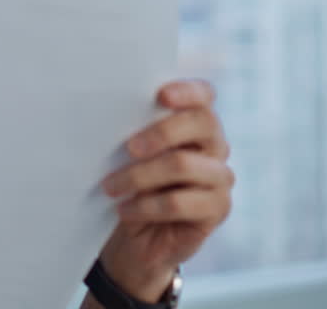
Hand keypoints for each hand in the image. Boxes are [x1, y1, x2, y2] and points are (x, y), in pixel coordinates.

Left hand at [98, 80, 233, 301]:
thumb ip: (131, 131)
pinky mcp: (217, 209)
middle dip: (162, 132)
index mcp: (193, 122)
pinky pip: (181, 202)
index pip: (204, 95)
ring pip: (184, 165)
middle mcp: (214, 145)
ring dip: (140, 176)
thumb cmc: (129, 182)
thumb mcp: (126, 154)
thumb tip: (106, 114)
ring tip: (110, 187)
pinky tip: (125, 210)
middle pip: (202, 123)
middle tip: (128, 147)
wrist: (135, 235)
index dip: (188, 91)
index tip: (160, 95)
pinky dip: (146, 206)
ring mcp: (219, 177)